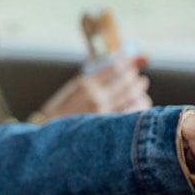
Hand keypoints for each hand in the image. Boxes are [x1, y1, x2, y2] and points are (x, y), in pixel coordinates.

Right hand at [37, 55, 151, 120]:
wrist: (53, 132)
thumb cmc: (61, 110)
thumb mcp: (72, 88)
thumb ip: (91, 78)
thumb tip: (103, 63)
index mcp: (86, 83)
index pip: (114, 68)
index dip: (127, 63)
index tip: (132, 62)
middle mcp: (96, 96)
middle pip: (125, 82)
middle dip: (135, 77)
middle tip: (139, 77)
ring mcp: (103, 112)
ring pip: (130, 97)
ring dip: (139, 90)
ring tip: (141, 86)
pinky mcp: (107, 125)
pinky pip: (129, 113)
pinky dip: (138, 106)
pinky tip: (140, 103)